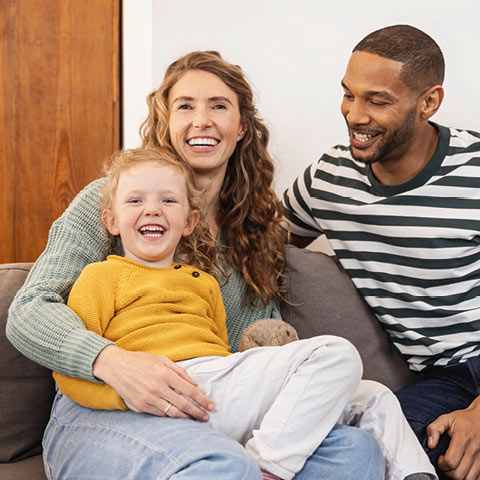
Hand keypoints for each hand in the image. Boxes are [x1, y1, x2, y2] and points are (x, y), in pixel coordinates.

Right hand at [93, 345, 213, 419]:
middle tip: (206, 417)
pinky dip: (171, 417)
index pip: (189, 390)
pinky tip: (179, 417)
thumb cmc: (141, 361)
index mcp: (165, 374)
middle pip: (183, 404)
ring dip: (186, 418)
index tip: (210, 406)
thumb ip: (180, 372)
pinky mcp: (140, 407)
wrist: (116, 367)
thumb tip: (194, 384)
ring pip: (172, 413)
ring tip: (195, 420)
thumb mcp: (162, 360)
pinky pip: (160, 414)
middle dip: (197, 412)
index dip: (202, 399)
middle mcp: (157, 388)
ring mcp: (148, 399)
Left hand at [427, 396, 479, 479]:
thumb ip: (434, 429)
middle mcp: (474, 450)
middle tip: (445, 463)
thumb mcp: (445, 419)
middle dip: (448, 471)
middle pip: (458, 474)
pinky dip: (468, 477)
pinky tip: (463, 469)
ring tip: (453, 466)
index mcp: (462, 439)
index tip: (440, 457)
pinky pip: (477, 478)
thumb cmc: (463, 420)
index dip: (441, 463)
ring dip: (458, 476)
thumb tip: (430, 444)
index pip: (450, 462)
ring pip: (468, 479)